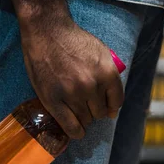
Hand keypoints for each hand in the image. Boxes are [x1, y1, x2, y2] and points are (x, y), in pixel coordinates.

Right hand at [7, 0, 122, 138]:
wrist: (47, 31)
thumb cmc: (74, 40)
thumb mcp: (102, 53)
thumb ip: (110, 77)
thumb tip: (113, 108)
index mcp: (107, 73)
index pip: (117, 102)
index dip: (111, 106)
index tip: (106, 107)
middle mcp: (92, 85)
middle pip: (100, 113)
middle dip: (95, 110)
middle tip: (87, 105)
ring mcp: (72, 94)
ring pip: (86, 120)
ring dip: (84, 118)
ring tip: (78, 111)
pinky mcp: (53, 100)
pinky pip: (70, 126)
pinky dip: (76, 132)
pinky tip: (77, 131)